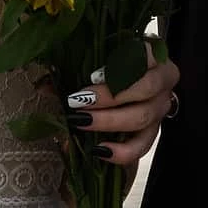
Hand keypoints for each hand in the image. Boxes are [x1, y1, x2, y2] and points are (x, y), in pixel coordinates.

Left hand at [66, 41, 180, 166]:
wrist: (136, 82)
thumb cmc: (115, 65)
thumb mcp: (99, 58)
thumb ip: (76, 66)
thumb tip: (43, 86)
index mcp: (154, 55)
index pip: (146, 55)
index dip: (120, 67)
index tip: (92, 76)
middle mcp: (164, 81)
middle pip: (143, 89)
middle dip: (108, 97)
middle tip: (77, 101)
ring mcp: (161, 108)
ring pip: (142, 118)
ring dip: (109, 121)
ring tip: (80, 122)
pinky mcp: (154, 131)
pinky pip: (143, 146)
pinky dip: (122, 152)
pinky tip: (99, 150)